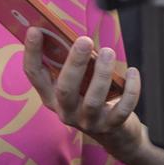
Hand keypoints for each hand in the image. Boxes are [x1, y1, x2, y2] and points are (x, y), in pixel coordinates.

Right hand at [22, 29, 145, 162]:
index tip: (34, 30)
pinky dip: (130, 90)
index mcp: (51, 96)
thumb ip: (73, 64)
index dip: (32, 52)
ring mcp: (87, 121)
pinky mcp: (110, 126)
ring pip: (93, 100)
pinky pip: (121, 109)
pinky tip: (132, 72)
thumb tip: (75, 36)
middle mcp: (65, 110)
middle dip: (74, 63)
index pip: (34, 74)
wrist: (115, 134)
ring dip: (101, 74)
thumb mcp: (77, 83)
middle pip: (64, 89)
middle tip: (84, 40)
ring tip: (108, 52)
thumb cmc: (92, 97)